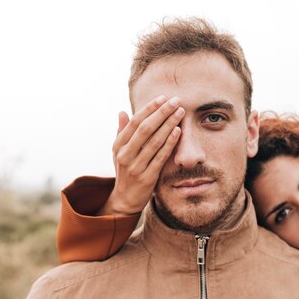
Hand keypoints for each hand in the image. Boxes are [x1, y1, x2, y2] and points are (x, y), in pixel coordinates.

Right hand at [98, 96, 183, 215]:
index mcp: (119, 145)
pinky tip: (178, 131)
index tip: (162, 98)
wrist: (124, 200)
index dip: (149, 109)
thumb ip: (121, 132)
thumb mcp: (118, 152)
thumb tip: (122, 112)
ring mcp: (136, 167)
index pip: (135, 122)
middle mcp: (125, 155)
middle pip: (145, 129)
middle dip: (162, 113)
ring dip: (169, 124)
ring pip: (154, 141)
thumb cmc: (125, 172)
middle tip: (176, 101)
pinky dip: (170, 143)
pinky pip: (160, 157)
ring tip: (180, 112)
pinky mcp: (147, 177)